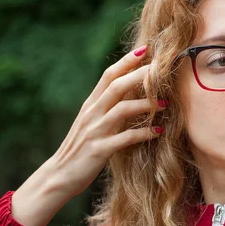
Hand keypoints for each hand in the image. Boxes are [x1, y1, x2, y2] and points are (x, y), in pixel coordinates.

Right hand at [51, 45, 165, 196]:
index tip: (146, 49)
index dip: (126, 61)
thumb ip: (106, 107)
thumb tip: (129, 92)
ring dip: (146, 105)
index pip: (108, 75)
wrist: (58, 176)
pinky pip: (125, 138)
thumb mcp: (91, 123)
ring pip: (122, 109)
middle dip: (140, 75)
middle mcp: (92, 114)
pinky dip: (143, 134)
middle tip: (162, 69)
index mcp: (90, 105)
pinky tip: (159, 132)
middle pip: (116, 86)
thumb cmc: (80, 149)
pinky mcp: (99, 150)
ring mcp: (95, 131)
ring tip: (166, 104)